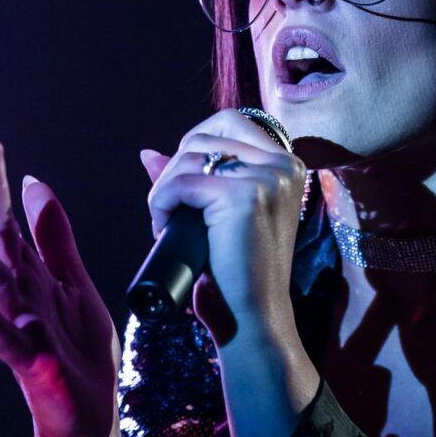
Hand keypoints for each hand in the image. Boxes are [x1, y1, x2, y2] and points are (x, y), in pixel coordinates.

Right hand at [0, 118, 121, 436]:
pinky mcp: (29, 364)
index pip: (0, 212)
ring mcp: (19, 327)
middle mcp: (14, 293)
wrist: (91, 417)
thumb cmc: (78, 351)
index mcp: (27, 271)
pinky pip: (3, 339)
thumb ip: (53, 237)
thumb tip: (34, 184)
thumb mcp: (74, 282)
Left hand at [140, 108, 306, 348]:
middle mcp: (284, 165)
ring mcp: (268, 178)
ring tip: (166, 224)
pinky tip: (162, 228)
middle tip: (169, 208)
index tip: (183, 184)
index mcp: (287, 164)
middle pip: (207, 134)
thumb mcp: (217, 214)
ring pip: (191, 155)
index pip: (231, 121)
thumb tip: (147, 152)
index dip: (195, 144)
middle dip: (176, 166)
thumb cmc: (235, 270)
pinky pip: (181, 183)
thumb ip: (192, 179)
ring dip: (165, 188)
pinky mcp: (244, 196)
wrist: (249, 315)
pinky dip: (161, 203)